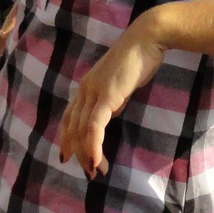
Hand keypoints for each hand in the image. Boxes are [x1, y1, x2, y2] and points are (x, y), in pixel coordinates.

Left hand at [59, 19, 165, 179]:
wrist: (146, 39)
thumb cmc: (138, 59)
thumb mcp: (121, 84)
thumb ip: (113, 98)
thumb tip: (111, 111)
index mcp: (86, 87)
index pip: (69, 118)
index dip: (67, 139)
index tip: (69, 158)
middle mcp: (84, 90)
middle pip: (72, 128)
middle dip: (78, 153)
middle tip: (89, 172)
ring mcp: (93, 93)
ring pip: (80, 131)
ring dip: (86, 155)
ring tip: (95, 171)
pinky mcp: (106, 96)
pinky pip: (94, 127)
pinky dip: (93, 146)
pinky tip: (97, 160)